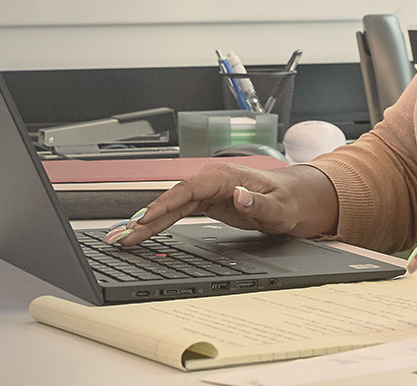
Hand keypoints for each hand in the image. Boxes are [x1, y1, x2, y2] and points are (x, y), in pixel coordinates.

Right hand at [107, 163, 338, 244]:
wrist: (296, 197)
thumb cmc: (289, 200)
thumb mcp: (280, 208)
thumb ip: (259, 203)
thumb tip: (237, 196)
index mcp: (223, 177)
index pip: (186, 190)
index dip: (163, 206)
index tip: (145, 221)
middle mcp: (210, 181)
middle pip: (169, 199)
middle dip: (143, 219)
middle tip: (121, 236)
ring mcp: (205, 191)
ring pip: (168, 207)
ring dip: (144, 223)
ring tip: (121, 238)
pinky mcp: (204, 202)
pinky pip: (175, 212)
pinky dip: (157, 223)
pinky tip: (140, 232)